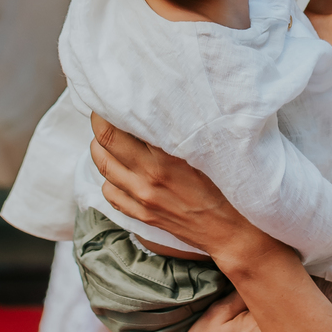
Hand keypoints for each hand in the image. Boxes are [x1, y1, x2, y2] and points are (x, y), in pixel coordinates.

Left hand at [90, 113, 238, 256]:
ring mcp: (142, 199)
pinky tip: (119, 170)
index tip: (112, 100)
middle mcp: (149, 177)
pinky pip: (110, 193)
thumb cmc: (227, 186)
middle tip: (104, 113)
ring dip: (100, 149)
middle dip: (100, 124)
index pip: (117, 129)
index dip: (108, 111)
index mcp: (165, 157)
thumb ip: (179, 132)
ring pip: (104, 167)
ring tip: (108, 138)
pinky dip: (109, 178)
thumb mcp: (206, 150)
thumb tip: (156, 109)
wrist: (232, 231)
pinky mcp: (142, 215)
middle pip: (104, 143)